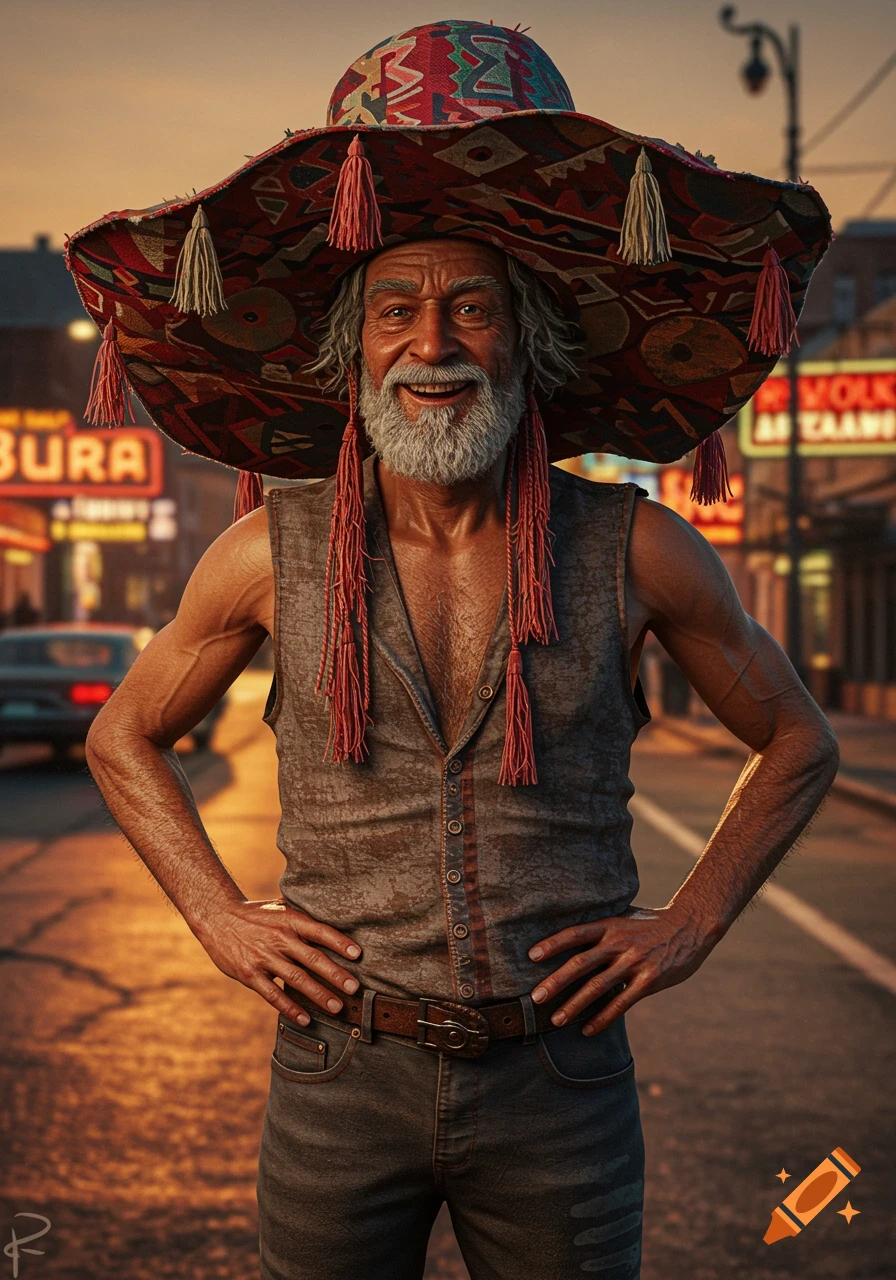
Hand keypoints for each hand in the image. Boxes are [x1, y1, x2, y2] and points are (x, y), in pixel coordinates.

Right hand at [194, 897, 362, 1025]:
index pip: (320, 931)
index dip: (339, 942)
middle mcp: (278, 938)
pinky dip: (289, 1008)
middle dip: (335, 974)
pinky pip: (272, 994)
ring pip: (295, 979)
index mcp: (289, 920)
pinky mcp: (249, 974)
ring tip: (337, 1007)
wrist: (217, 917)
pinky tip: (305, 1019)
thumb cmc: (257, 915)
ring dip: (318, 994)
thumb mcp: (280, 909)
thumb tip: (335, 923)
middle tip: (354, 988)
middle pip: (312, 958)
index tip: (358, 954)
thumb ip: (303, 919)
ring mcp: (263, 957)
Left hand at [528, 903, 718, 1035]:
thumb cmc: (651, 924)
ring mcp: (634, 962)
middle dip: (555, 982)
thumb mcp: (624, 918)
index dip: (552, 944)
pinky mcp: (649, 980)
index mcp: (609, 926)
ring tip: (555, 1020)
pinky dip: (602, 1018)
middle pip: (580, 963)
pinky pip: (621, 1003)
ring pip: (597, 987)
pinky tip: (587, 1030)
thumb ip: (601, 929)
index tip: (531, 956)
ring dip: (574, 1005)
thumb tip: (571, 938)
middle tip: (535, 997)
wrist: (691, 926)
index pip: (575, 933)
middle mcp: (618, 943)